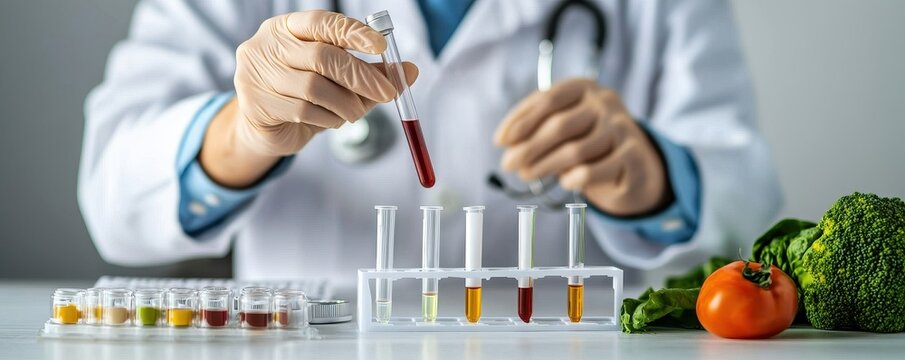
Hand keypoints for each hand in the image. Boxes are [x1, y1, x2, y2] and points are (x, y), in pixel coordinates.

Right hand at [199, 11, 417, 187]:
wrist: (267, 130)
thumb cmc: (305, 97)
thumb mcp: (338, 81)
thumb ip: (371, 73)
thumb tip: (410, 71)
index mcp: (287, 27)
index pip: (323, 22)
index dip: (353, 33)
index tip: (382, 46)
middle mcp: (268, 45)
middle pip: (322, 56)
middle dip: (361, 76)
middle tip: (386, 93)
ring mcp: (257, 73)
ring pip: (315, 87)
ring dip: (346, 103)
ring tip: (356, 112)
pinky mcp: (256, 103)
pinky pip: (303, 110)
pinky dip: (328, 118)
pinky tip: (333, 120)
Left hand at [494, 78, 669, 215]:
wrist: (632, 162)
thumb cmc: (585, 139)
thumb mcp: (560, 126)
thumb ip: (534, 129)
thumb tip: (506, 145)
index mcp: (583, 87)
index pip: (547, 99)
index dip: (520, 120)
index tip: (500, 141)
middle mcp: (604, 102)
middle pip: (559, 125)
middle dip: (528, 147)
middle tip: (508, 165)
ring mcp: (622, 127)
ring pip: (576, 150)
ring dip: (545, 165)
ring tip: (526, 175)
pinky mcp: (632, 155)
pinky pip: (596, 169)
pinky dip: (575, 177)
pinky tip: (564, 182)